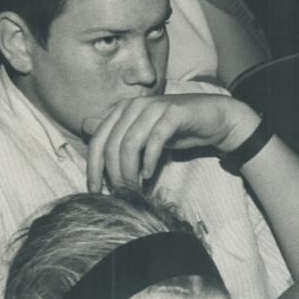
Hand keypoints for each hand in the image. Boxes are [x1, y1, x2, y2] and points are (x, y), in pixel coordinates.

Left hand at [83, 94, 260, 191]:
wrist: (213, 119)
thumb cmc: (177, 129)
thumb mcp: (144, 134)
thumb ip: (120, 136)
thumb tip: (85, 129)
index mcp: (122, 109)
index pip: (98, 140)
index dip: (93, 167)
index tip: (95, 191)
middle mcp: (134, 105)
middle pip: (112, 144)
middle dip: (113, 173)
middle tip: (121, 194)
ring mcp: (153, 107)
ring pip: (130, 143)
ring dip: (130, 171)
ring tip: (134, 189)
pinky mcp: (173, 114)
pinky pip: (155, 139)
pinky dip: (150, 160)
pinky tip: (149, 174)